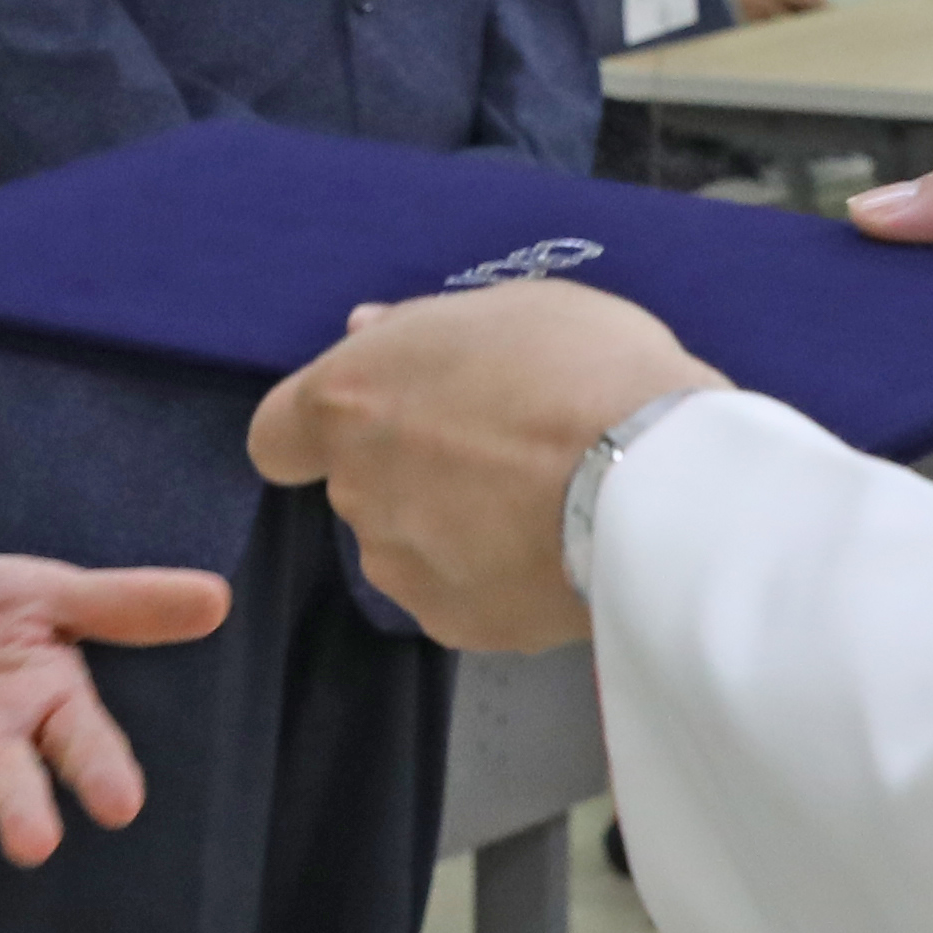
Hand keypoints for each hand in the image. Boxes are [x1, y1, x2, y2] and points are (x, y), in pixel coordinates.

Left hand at [245, 278, 716, 650]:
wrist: (657, 486)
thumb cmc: (585, 370)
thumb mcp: (513, 308)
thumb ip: (421, 327)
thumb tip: (367, 331)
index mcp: (350, 400)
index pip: (276, 436)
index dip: (318, 431)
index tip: (375, 421)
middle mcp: (356, 488)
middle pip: (356, 485)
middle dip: (408, 470)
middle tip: (496, 447)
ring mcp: (400, 564)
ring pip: (404, 543)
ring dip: (448, 527)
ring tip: (538, 505)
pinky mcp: (452, 624)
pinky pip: (456, 593)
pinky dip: (490, 576)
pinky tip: (551, 551)